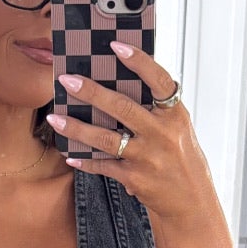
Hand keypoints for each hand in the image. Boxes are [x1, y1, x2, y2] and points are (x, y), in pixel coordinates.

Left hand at [48, 43, 215, 228]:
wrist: (192, 201)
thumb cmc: (181, 157)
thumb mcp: (177, 128)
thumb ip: (154, 108)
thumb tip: (116, 85)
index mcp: (175, 114)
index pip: (159, 80)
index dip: (138, 61)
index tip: (116, 45)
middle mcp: (162, 134)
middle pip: (122, 108)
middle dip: (91, 92)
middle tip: (67, 80)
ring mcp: (148, 157)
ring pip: (105, 139)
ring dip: (76, 128)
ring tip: (54, 118)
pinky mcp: (135, 179)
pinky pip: (103, 165)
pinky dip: (85, 160)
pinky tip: (69, 154)